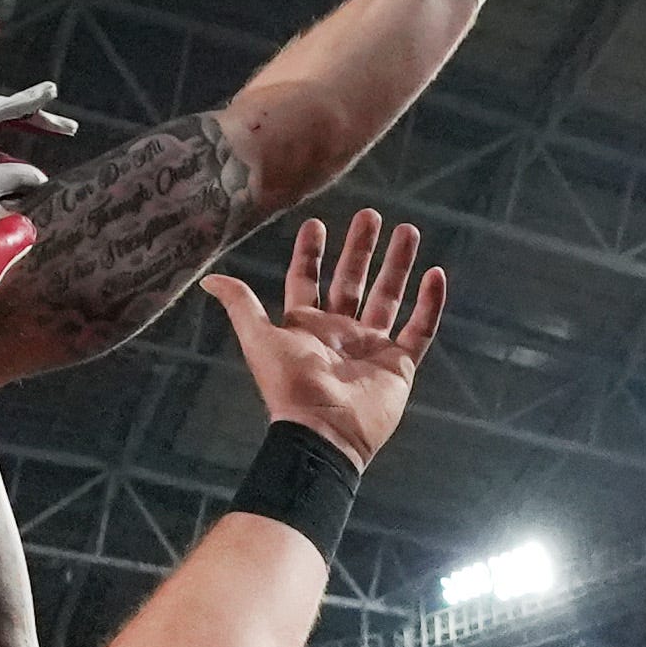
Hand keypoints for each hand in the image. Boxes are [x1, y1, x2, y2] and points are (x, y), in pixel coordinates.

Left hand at [204, 211, 446, 471]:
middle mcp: (339, 333)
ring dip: (398, 265)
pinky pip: (420, 330)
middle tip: (371, 215)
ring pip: (388, 298)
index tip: (317, 224)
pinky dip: (430, 304)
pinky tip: (437, 274)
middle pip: (352, 282)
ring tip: (408, 231)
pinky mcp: (398, 365)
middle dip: (361, 249)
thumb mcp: (258, 338)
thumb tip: (208, 279)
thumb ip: (240, 304)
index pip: (307, 280)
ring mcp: (371, 348)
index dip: (310, 254)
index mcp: (306, 326)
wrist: (324, 431)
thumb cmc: (290, 385)